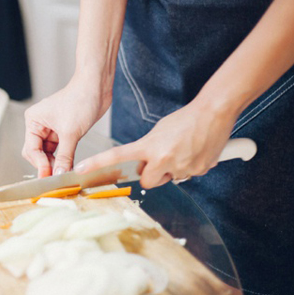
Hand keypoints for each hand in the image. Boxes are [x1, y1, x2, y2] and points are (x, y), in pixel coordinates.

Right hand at [22, 78, 111, 177]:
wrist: (97, 87)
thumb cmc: (80, 99)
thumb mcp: (71, 132)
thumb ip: (64, 157)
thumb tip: (59, 175)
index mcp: (33, 121)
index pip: (31, 149)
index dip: (39, 165)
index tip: (49, 177)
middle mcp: (40, 125)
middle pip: (37, 154)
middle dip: (46, 165)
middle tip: (56, 179)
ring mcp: (52, 130)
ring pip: (49, 154)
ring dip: (56, 164)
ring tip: (65, 175)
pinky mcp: (65, 132)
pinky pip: (61, 151)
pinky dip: (64, 160)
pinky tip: (70, 168)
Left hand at [75, 100, 237, 188]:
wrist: (213, 113)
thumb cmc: (185, 119)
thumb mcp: (158, 132)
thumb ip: (148, 150)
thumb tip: (146, 165)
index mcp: (149, 147)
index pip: (117, 157)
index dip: (97, 164)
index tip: (79, 169)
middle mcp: (163, 159)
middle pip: (147, 182)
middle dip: (151, 175)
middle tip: (159, 160)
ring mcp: (181, 167)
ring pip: (169, 180)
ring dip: (171, 171)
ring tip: (181, 151)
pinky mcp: (198, 171)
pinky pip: (187, 176)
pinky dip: (189, 167)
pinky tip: (194, 152)